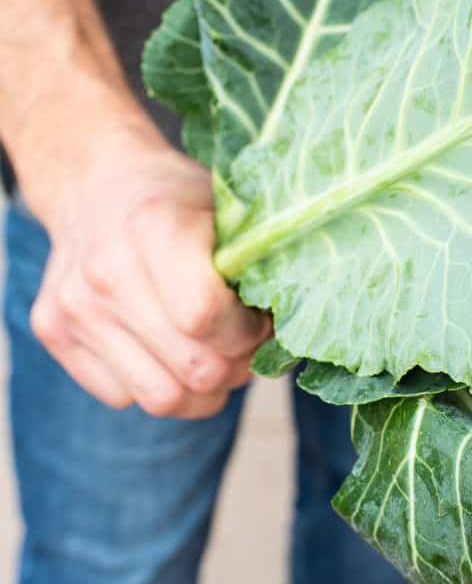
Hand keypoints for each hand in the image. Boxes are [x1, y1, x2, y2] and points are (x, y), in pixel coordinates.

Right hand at [29, 117, 271, 417]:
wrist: (98, 185)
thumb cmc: (179, 200)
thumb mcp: (231, 207)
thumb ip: (264, 259)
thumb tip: (306, 321)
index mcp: (155, 227)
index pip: (207, 319)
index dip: (247, 332)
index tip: (257, 317)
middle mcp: (106, 270)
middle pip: (194, 370)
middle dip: (235, 367)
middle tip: (244, 343)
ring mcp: (73, 305)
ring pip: (161, 399)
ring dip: (201, 390)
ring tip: (212, 353)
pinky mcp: (53, 332)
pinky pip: (123, 398)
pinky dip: (156, 384)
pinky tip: (168, 348)